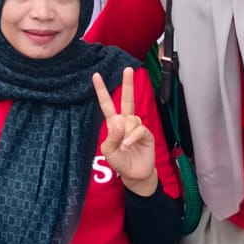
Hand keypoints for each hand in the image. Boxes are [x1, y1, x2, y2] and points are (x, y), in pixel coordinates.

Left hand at [93, 67, 156, 193]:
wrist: (134, 175)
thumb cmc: (120, 161)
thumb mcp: (109, 151)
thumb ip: (112, 137)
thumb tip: (119, 122)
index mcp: (114, 124)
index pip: (107, 104)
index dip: (101, 91)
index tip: (96, 75)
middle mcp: (126, 122)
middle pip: (127, 100)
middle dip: (128, 84)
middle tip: (128, 69)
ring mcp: (137, 127)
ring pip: (131, 119)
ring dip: (126, 133)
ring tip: (124, 147)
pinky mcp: (147, 134)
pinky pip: (139, 129)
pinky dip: (132, 137)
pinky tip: (129, 146)